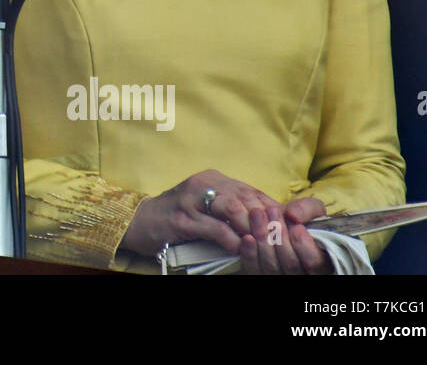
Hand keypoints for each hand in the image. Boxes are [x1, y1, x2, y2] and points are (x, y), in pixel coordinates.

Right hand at [120, 169, 282, 256]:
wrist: (141, 222)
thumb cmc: (178, 216)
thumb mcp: (207, 206)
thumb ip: (232, 208)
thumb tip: (268, 221)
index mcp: (213, 179)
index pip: (251, 191)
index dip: (272, 209)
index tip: (285, 226)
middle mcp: (203, 183)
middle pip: (244, 197)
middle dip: (265, 219)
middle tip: (278, 238)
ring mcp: (190, 199)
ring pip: (232, 208)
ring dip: (250, 227)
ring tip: (260, 242)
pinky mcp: (181, 218)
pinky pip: (214, 228)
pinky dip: (230, 239)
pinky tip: (239, 247)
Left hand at [239, 203, 331, 273]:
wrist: (278, 224)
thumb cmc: (299, 220)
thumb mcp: (311, 211)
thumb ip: (307, 209)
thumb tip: (293, 216)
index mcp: (320, 262)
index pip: (313, 261)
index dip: (302, 242)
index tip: (294, 222)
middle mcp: (301, 274)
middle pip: (290, 263)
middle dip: (279, 235)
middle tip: (271, 210)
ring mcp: (281, 277)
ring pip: (271, 266)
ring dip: (263, 239)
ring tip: (257, 214)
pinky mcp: (261, 275)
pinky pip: (255, 270)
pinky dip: (250, 254)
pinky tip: (247, 237)